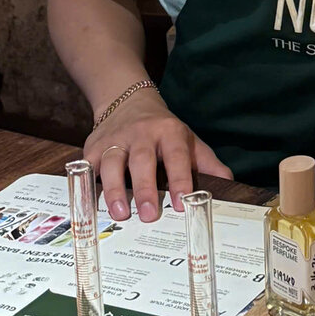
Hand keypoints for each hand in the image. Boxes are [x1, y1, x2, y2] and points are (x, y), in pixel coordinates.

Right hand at [85, 89, 232, 222]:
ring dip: (114, 189)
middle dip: (145, 188)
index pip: (177, 156)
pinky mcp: (93, 147)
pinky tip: (88, 204)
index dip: (180, 179)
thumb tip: (229, 185)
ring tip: (120, 214)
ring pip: (112, 163)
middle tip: (150, 215)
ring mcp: (116, 139)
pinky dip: (85, 184)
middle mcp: (142, 134)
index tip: (183, 203)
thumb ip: (207, 164)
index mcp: (170, 132)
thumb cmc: (164, 130)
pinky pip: (87, 166)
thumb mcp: (189, 141)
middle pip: (143, 160)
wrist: (128, 100)